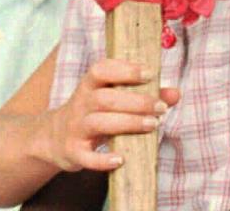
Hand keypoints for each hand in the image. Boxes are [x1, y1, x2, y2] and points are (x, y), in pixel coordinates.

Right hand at [43, 58, 179, 172]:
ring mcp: (75, 128)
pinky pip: (86, 157)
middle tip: (160, 107)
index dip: (124, 70)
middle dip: (135, 102)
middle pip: (105, 99)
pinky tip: (121, 159)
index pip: (100, 70)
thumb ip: (144, 94)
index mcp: (90, 86)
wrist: (54, 137)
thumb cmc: (94, 113)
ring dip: (127, 123)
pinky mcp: (73, 151)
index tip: (149, 73)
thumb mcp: (112, 98)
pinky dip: (103, 160)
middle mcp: (80, 104)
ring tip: (152, 125)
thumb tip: (175, 94)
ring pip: (98, 123)